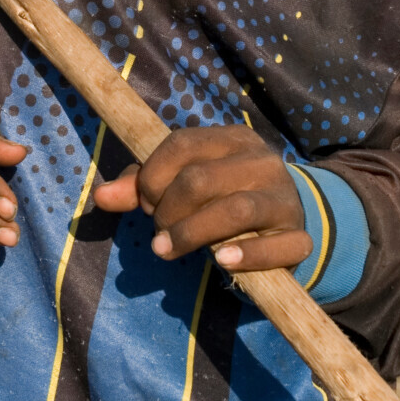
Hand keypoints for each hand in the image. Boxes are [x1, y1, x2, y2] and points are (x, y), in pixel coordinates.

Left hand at [92, 124, 311, 272]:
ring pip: (236, 210)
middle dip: (167, 210)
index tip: (145, 204)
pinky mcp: (299, 236)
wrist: (287, 223)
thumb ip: (142, 187)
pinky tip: (221, 261)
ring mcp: (284, 198)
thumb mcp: (185, 184)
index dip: (152, 176)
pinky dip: (247, 255)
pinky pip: (277, 247)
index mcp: (233, 139)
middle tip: (159, 233)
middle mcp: (262, 161)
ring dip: (192, 234)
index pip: (182, 144)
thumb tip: (101, 197)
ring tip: (167, 251)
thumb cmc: (222, 198)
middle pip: (201, 179)